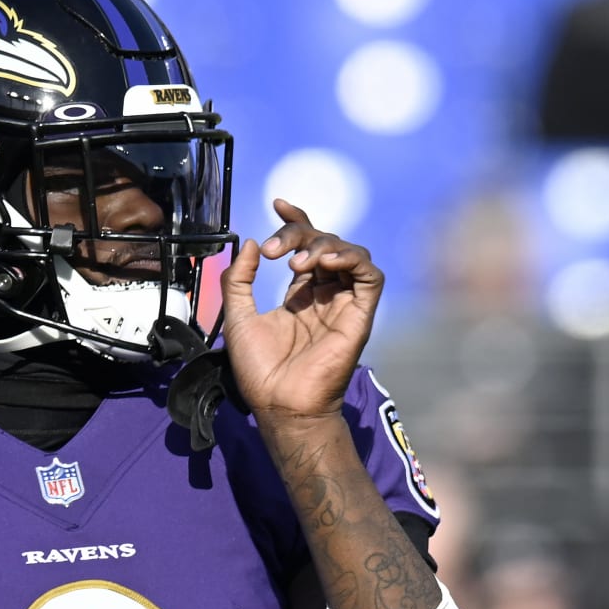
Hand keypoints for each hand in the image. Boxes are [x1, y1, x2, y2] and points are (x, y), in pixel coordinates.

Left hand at [221, 199, 382, 424]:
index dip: (296, 222)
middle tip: (274, 252)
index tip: (278, 204)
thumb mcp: (237, 316)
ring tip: (296, 263)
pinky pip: (370, 276)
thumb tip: (251, 243)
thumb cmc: (259, 370)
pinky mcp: (360, 315)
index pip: (305, 247)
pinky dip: (352, 259)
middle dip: (299, 235)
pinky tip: (326, 263)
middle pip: (324, 244)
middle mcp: (324, 296)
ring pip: (350, 253)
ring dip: (324, 246)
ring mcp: (343, 304)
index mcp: (299, 295)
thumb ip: (239, 279)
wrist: (279, 404)